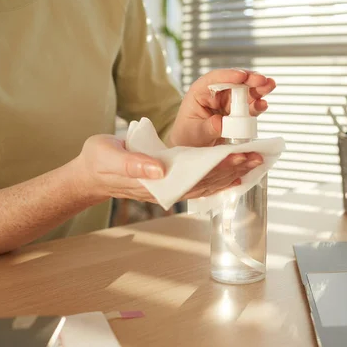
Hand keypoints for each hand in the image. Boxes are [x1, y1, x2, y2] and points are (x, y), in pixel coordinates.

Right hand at [73, 135, 261, 202]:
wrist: (91, 174)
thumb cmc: (99, 161)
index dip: (216, 168)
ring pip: (206, 183)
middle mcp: (168, 189)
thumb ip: (133, 163)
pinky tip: (235, 175)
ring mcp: (170, 188)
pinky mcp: (171, 182)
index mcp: (156, 182)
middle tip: (255, 157)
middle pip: (206, 181)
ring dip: (230, 173)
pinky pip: (200, 183)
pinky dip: (219, 179)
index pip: (193, 177)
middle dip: (231, 169)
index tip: (236, 157)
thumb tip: (160, 169)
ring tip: (252, 162)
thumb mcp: (109, 157)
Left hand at [168, 68, 275, 147]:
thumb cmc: (188, 137)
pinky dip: (258, 105)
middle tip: (262, 80)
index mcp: (201, 92)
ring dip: (258, 89)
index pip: (215, 79)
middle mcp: (217, 95)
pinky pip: (250, 108)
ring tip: (270, 86)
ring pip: (245, 92)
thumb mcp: (195, 133)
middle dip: (249, 80)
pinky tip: (264, 104)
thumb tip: (221, 123)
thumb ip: (208, 128)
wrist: (193, 149)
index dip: (229, 75)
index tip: (241, 76)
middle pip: (235, 82)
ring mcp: (229, 104)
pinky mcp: (239, 114)